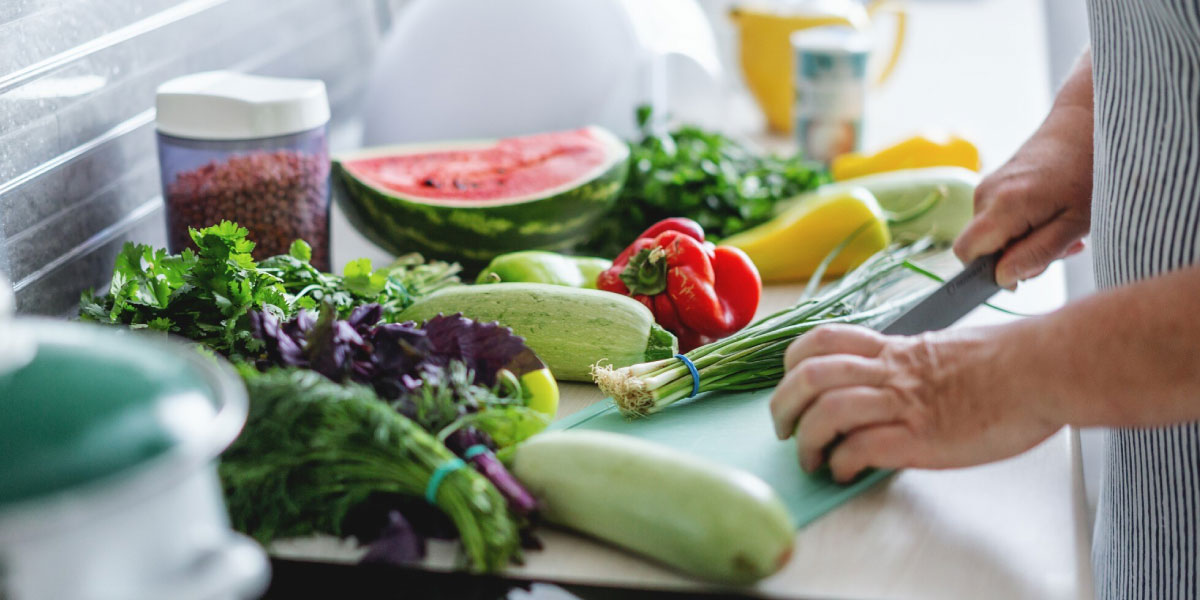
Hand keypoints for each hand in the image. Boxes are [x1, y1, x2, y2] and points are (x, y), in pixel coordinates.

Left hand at [768, 324, 1061, 481]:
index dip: (794, 359)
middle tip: (783, 427)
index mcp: (896, 349)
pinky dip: (841, 462)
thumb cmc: (1012, 360)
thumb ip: (915, 362)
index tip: (790, 380)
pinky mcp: (920, 438)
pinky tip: (844, 471)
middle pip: (810, 374)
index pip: (825, 340)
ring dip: (806, 439)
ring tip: (809, 458)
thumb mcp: (949, 348)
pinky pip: (861, 446)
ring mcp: (904, 404)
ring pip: (826, 410)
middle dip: (783, 403)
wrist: (1045, 368)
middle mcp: (891, 373)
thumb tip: (902, 378)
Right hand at [953, 107, 1092, 288]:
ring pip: (991, 234)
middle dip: (1014, 257)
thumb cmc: (1090, 172)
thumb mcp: (1075, 224)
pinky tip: (1052, 217)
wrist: (1086, 123)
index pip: (966, 253)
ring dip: (1022, 241)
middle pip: (981, 246)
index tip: (1026, 271)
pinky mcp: (994, 182)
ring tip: (1061, 229)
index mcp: (1004, 205)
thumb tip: (1002, 278)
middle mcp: (986, 194)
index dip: (989, 271)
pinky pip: (997, 218)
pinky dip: (1022, 226)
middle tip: (1059, 248)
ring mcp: (987, 185)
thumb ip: (1036, 254)